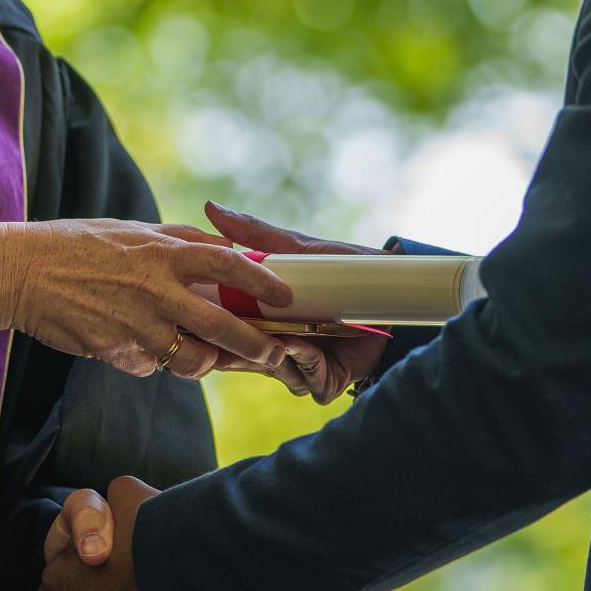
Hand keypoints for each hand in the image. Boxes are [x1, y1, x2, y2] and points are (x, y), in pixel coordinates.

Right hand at [0, 219, 293, 377]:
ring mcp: (135, 325)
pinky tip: (141, 346)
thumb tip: (221, 246)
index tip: (284, 295)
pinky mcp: (114, 352)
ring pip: (192, 360)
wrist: (20, 272)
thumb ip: (177, 239)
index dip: (262, 281)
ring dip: (207, 362)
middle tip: (273, 352)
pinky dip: (154, 361)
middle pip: (222, 326)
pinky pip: (150, 366)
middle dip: (255, 345)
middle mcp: (155, 290)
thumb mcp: (131, 229)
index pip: (227, 264)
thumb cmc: (75, 244)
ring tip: (210, 358)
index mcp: (161, 252)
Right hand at [203, 202, 388, 401]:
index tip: (199, 307)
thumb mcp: (294, 248)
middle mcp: (279, 350)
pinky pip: (303, 379)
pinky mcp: (324, 384)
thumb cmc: (343, 268)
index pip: (227, 333)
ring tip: (264, 331)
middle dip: (234, 342)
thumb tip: (210, 206)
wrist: (391, 290)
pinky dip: (299, 359)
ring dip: (267, 350)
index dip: (212, 324)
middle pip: (242, 356)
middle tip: (224, 323)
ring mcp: (301, 370)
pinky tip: (294, 341)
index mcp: (265, 324)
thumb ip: (253, 233)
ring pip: (270, 368)